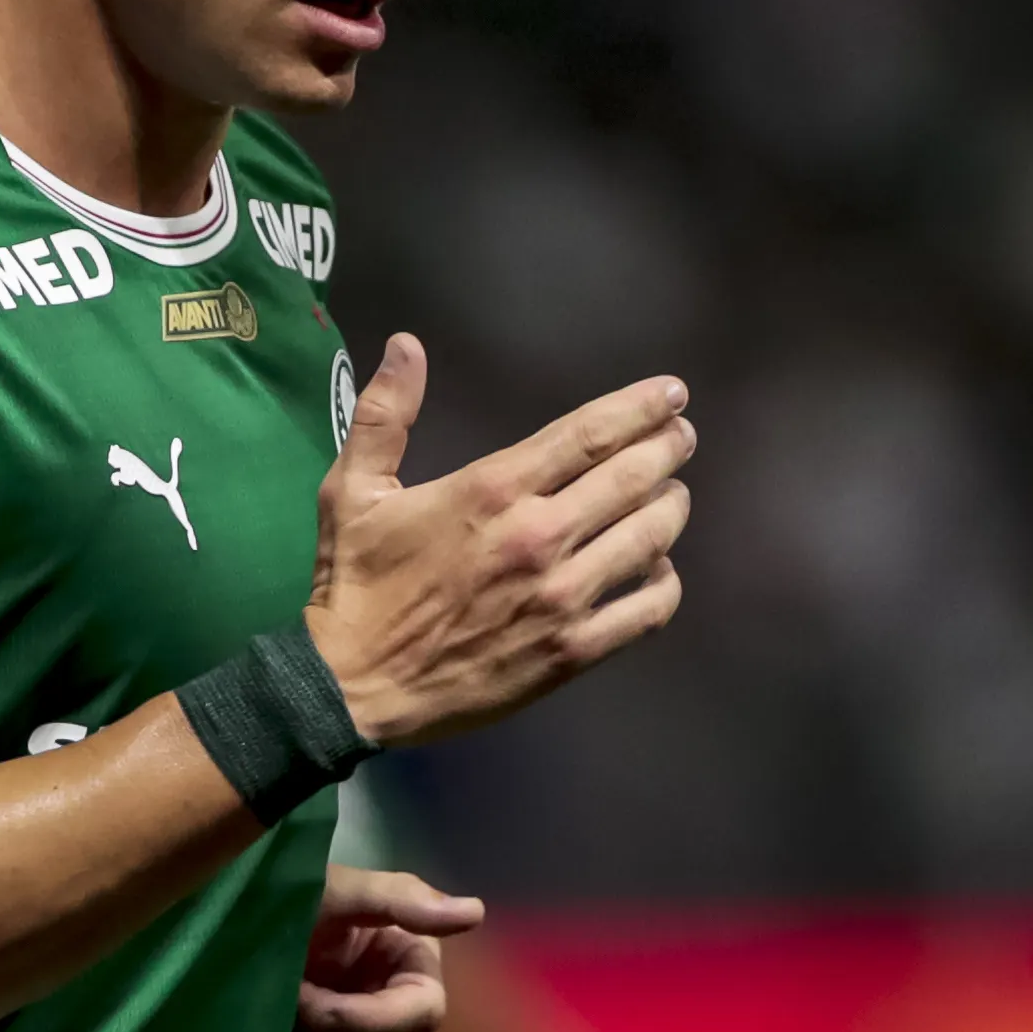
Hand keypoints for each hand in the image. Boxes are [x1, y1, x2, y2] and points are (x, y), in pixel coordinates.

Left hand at [280, 864, 484, 1031]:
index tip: (315, 1004)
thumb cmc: (276, 898)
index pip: (423, 1012)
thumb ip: (398, 899)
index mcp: (404, 968)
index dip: (371, 1018)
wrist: (210, 932)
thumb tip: (475, 912)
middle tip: (284, 1004)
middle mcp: (382, 1012)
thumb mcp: (331, 887)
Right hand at [300, 336, 691, 748]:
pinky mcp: (571, 652)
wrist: (351, 686)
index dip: (641, 408)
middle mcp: (538, 536)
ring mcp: (561, 597)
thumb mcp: (353, 490)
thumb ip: (385, 414)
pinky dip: (664, 583)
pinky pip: (646, 611)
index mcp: (493, 490)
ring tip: (671, 496)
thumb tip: (407, 345)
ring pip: (651, 539)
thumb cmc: (354, 584)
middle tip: (681, 438)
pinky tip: (657, 570)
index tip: (673, 394)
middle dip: (668, 449)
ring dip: (671, 508)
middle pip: (634, 478)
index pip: (589, 434)